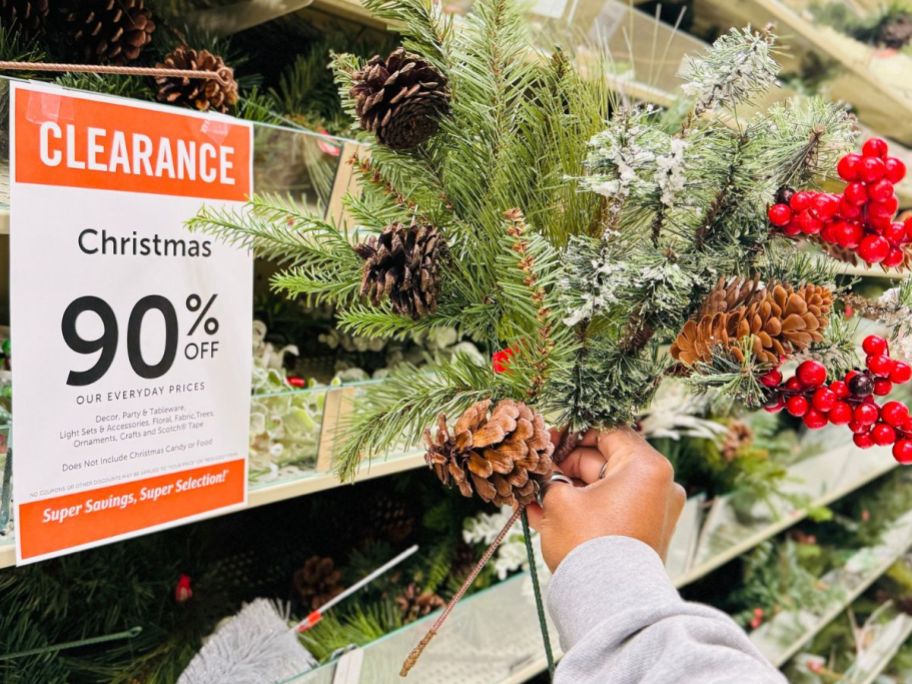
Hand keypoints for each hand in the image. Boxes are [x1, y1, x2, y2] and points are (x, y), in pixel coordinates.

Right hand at [526, 428, 685, 571]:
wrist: (610, 603)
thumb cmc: (588, 543)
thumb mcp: (560, 500)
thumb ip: (552, 476)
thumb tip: (545, 470)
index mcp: (647, 466)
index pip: (607, 431)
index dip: (572, 432)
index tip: (547, 439)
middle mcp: (659, 485)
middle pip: (604, 461)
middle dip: (565, 466)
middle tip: (535, 469)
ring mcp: (654, 511)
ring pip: (603, 489)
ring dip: (568, 489)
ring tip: (532, 495)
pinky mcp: (644, 533)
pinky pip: (609, 510)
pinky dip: (582, 509)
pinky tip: (543, 511)